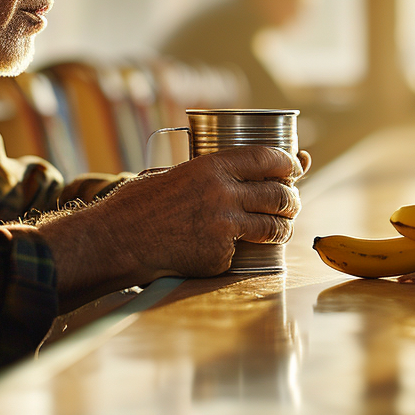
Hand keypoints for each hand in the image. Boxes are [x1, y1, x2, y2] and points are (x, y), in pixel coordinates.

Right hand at [37, 146, 308, 305]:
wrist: (118, 240)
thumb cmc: (139, 205)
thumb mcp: (172, 173)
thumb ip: (207, 172)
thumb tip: (237, 168)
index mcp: (211, 167)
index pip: (267, 158)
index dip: (288, 162)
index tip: (296, 166)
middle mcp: (223, 195)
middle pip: (278, 194)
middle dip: (291, 199)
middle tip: (291, 202)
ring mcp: (224, 228)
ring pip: (272, 227)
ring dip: (282, 227)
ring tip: (281, 227)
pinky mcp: (220, 256)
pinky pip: (242, 251)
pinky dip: (240, 251)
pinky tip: (231, 248)